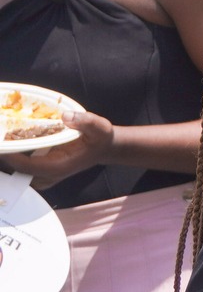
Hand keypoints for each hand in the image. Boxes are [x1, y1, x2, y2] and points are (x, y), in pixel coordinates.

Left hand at [0, 110, 115, 186]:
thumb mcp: (99, 127)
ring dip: (10, 159)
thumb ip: (85, 121)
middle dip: (6, 158)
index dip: (11, 156)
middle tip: (1, 140)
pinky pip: (24, 169)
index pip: (28, 166)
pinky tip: (14, 145)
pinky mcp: (44, 171)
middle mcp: (50, 174)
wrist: (104, 148)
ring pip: (19, 172)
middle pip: (18, 172)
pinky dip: (16, 159)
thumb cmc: (100, 139)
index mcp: (59, 166)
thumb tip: (65, 116)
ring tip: (5, 142)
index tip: (2, 144)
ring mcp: (46, 175)